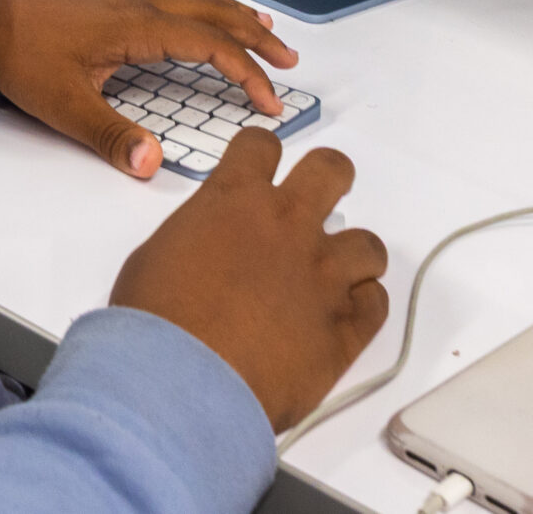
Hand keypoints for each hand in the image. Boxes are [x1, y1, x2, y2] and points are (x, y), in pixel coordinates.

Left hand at [0, 0, 298, 177]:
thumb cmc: (19, 59)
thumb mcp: (67, 108)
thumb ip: (114, 138)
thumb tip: (154, 164)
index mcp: (137, 27)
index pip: (211, 46)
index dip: (247, 73)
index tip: (269, 101)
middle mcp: (135, 3)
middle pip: (211, 13)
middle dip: (254, 36)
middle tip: (287, 59)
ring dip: (226, 9)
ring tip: (258, 23)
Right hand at [110, 132, 389, 428]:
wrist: (184, 385)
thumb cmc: (156, 324)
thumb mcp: (156, 258)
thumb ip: (196, 238)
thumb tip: (207, 250)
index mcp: (235, 200)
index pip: (261, 147)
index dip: (260, 156)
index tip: (259, 171)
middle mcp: (288, 227)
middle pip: (332, 171)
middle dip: (329, 179)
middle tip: (317, 202)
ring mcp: (324, 276)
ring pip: (368, 245)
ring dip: (351, 258)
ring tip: (331, 278)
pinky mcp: (345, 329)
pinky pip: (376, 305)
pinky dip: (362, 308)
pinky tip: (340, 319)